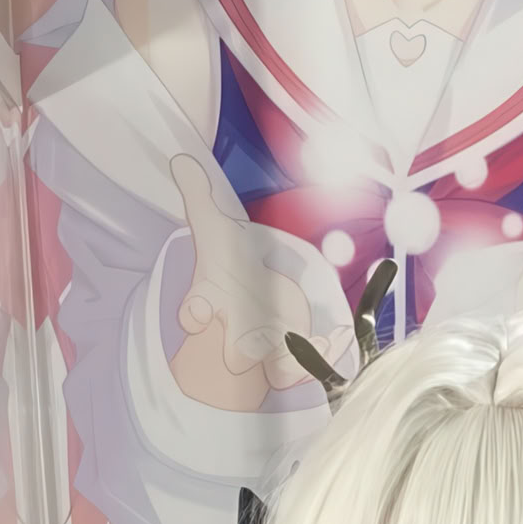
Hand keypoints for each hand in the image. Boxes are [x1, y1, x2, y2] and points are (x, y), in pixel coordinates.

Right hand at [170, 152, 343, 396]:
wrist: (246, 298)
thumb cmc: (228, 265)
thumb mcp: (214, 230)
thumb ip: (199, 198)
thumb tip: (181, 158)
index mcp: (213, 302)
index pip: (195, 311)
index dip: (194, 315)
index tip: (196, 316)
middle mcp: (236, 331)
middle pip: (233, 350)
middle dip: (239, 351)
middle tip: (242, 353)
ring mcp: (264, 347)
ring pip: (272, 363)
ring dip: (286, 358)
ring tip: (302, 343)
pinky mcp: (290, 356)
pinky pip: (308, 364)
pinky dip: (325, 354)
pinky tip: (341, 333)